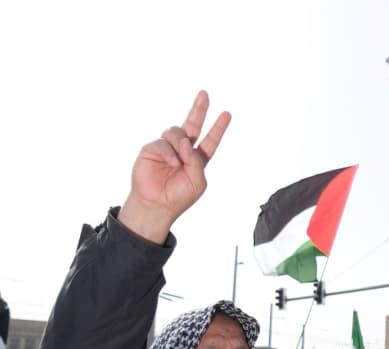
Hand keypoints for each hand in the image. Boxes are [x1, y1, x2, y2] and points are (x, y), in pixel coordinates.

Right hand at [119, 91, 230, 243]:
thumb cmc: (179, 196)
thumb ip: (197, 162)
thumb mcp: (197, 182)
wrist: (156, 205)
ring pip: (177, 132)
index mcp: (197, 159)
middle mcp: (182, 150)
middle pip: (192, 125)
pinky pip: (163, 143)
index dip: (218, 128)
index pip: (210, 140)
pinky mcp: (152, 149)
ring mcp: (167, 148)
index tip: (227, 114)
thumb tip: (187, 143)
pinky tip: (172, 163)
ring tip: (180, 160)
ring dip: (181, 144)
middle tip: (204, 94)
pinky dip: (169, 153)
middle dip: (199, 109)